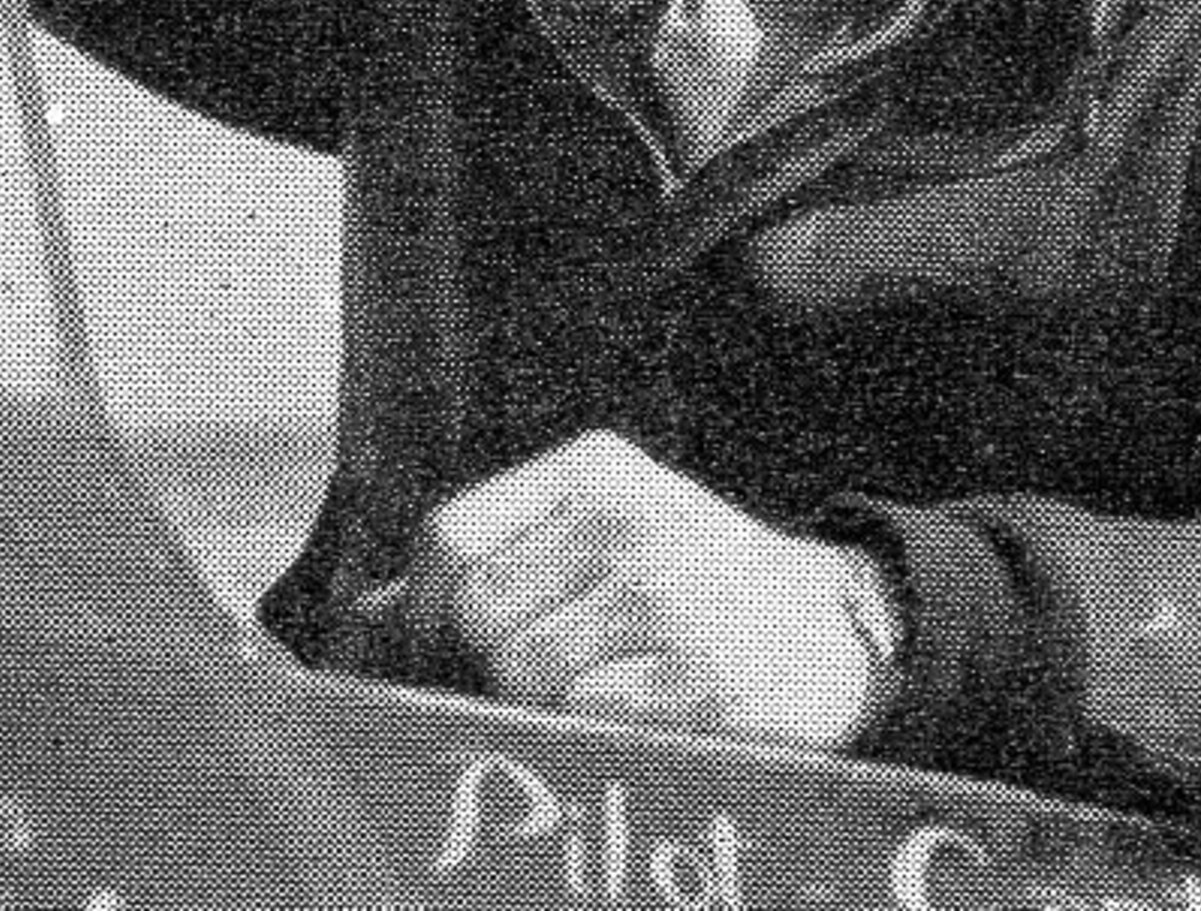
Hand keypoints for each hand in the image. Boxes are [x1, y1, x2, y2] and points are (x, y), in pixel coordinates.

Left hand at [403, 429, 900, 748]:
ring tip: (589, 692)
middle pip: (478, 611)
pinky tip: (631, 714)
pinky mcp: (698, 680)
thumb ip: (496, 560)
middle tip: (518, 683)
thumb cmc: (693, 581)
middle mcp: (631, 518)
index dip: (422, 608)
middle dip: (478, 666)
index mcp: (597, 468)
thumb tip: (367, 619)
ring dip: (535, 705)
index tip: (433, 647)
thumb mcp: (603, 534)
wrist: (834, 628)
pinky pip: (581, 723)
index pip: (451, 533)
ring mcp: (668, 596)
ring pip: (520, 675)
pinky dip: (587, 734)